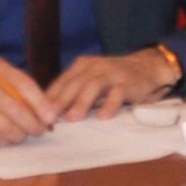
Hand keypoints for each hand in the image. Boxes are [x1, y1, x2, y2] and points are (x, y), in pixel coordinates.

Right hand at [0, 59, 56, 143]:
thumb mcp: (2, 81)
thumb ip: (25, 91)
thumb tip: (52, 113)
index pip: (24, 86)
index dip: (41, 104)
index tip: (52, 118)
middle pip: (17, 110)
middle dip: (33, 125)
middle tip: (40, 130)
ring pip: (5, 128)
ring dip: (18, 135)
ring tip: (21, 134)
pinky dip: (2, 141)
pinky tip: (2, 137)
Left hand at [47, 48, 179, 120]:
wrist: (148, 67)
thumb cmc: (113, 79)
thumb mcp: (91, 81)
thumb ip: (74, 93)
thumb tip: (49, 115)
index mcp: (82, 66)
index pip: (61, 82)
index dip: (49, 98)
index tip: (37, 115)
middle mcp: (95, 67)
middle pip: (74, 83)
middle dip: (60, 101)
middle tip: (48, 118)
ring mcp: (113, 73)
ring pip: (94, 85)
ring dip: (82, 102)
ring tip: (73, 118)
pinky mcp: (129, 82)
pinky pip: (118, 92)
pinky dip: (110, 104)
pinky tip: (103, 117)